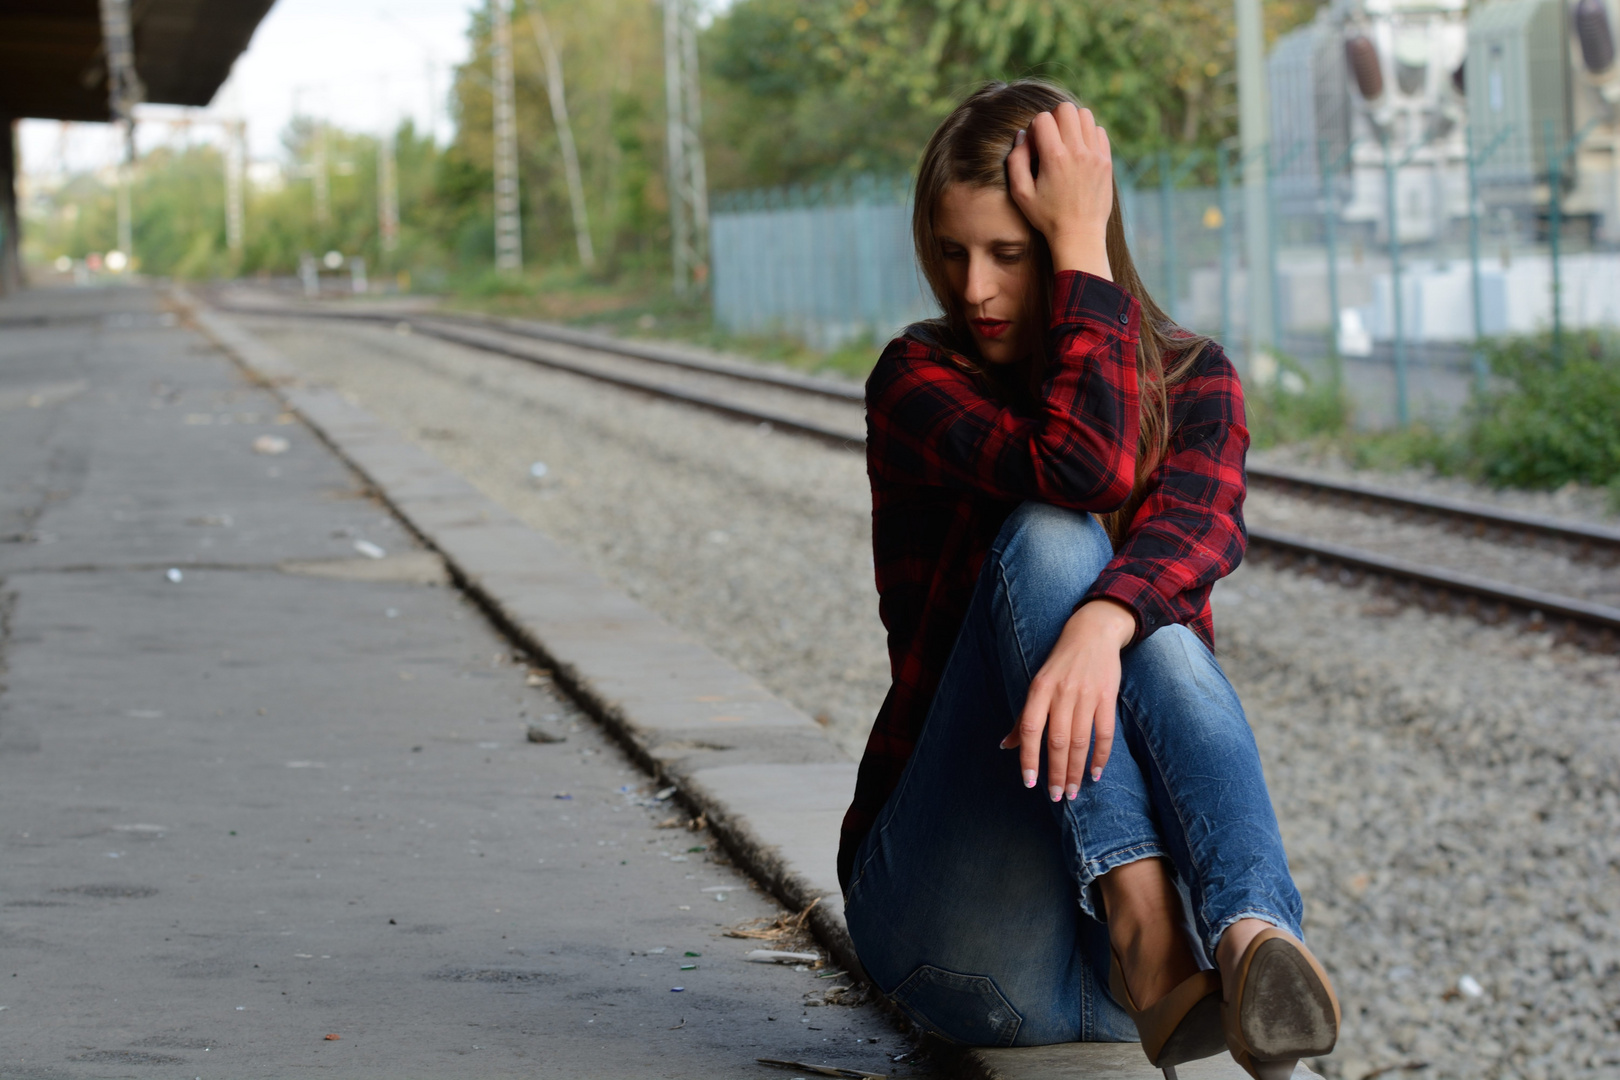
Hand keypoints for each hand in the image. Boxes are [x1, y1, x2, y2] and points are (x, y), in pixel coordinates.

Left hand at [1000, 599, 1135, 800]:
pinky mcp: (1107, 697)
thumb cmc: (1060, 663)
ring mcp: (1086, 695)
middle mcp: (1061, 693)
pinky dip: (1101, 755)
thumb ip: (1024, 717)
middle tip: (1057, 796)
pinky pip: (1104, 732)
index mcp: (1039, 690)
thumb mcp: (1038, 684)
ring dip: (1076, 769)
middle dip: (1056, 772)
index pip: (1031, 729)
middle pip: (1057, 740)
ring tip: (1073, 791)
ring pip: (1080, 741)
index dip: (1029, 757)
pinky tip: (1095, 772)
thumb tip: (1005, 746)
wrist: (1093, 632)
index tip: (1029, 782)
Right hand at [1005, 103, 1113, 279]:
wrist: (1079, 235)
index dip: (1033, 129)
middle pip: (1065, 109)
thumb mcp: (1020, 193)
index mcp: (1054, 158)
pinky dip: (1088, 134)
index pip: (1042, 118)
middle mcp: (1077, 151)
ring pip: (1085, 115)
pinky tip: (1079, 152)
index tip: (1034, 148)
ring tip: (1066, 143)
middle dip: (1053, 119)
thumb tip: (1021, 135)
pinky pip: (1099, 131)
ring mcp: (1095, 155)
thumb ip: (1015, 161)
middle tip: (1050, 140)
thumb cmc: (1046, 217)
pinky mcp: (1106, 162)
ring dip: (1072, 123)